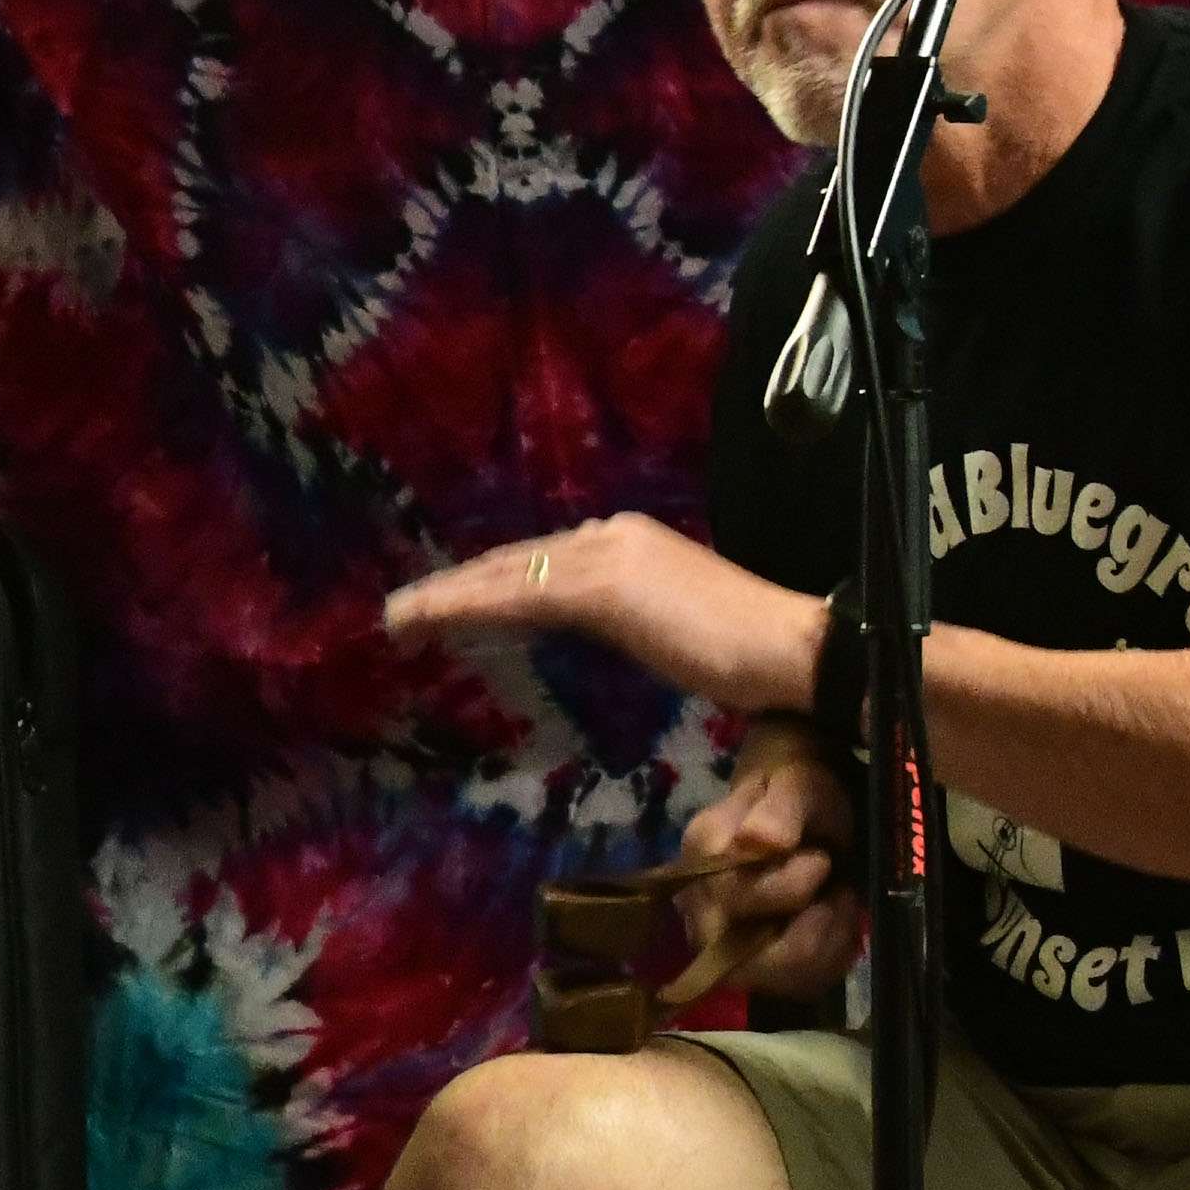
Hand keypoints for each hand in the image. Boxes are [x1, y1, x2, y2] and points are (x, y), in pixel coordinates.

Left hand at [384, 514, 829, 717]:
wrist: (793, 649)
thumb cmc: (746, 654)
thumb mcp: (666, 628)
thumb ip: (623, 619)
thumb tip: (588, 631)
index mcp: (626, 541)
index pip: (539, 562)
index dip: (488, 584)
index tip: (445, 605)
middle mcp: (608, 534)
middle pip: (512, 562)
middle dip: (455, 587)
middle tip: (401, 612)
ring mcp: (605, 555)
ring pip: (504, 576)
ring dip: (446, 598)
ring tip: (397, 620)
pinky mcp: (603, 587)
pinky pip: (518, 598)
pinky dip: (468, 609)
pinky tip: (431, 623)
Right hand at [681, 722, 862, 1000]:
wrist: (796, 802)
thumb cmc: (797, 790)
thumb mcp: (798, 783)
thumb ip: (780, 809)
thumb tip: (759, 841)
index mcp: (704, 855)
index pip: (742, 899)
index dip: (795, 886)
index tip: (820, 858)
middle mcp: (701, 907)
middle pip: (757, 959)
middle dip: (816, 930)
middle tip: (837, 892)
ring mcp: (721, 942)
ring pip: (784, 978)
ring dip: (829, 943)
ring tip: (839, 904)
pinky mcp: (751, 964)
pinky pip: (799, 984)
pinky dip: (831, 956)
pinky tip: (836, 922)